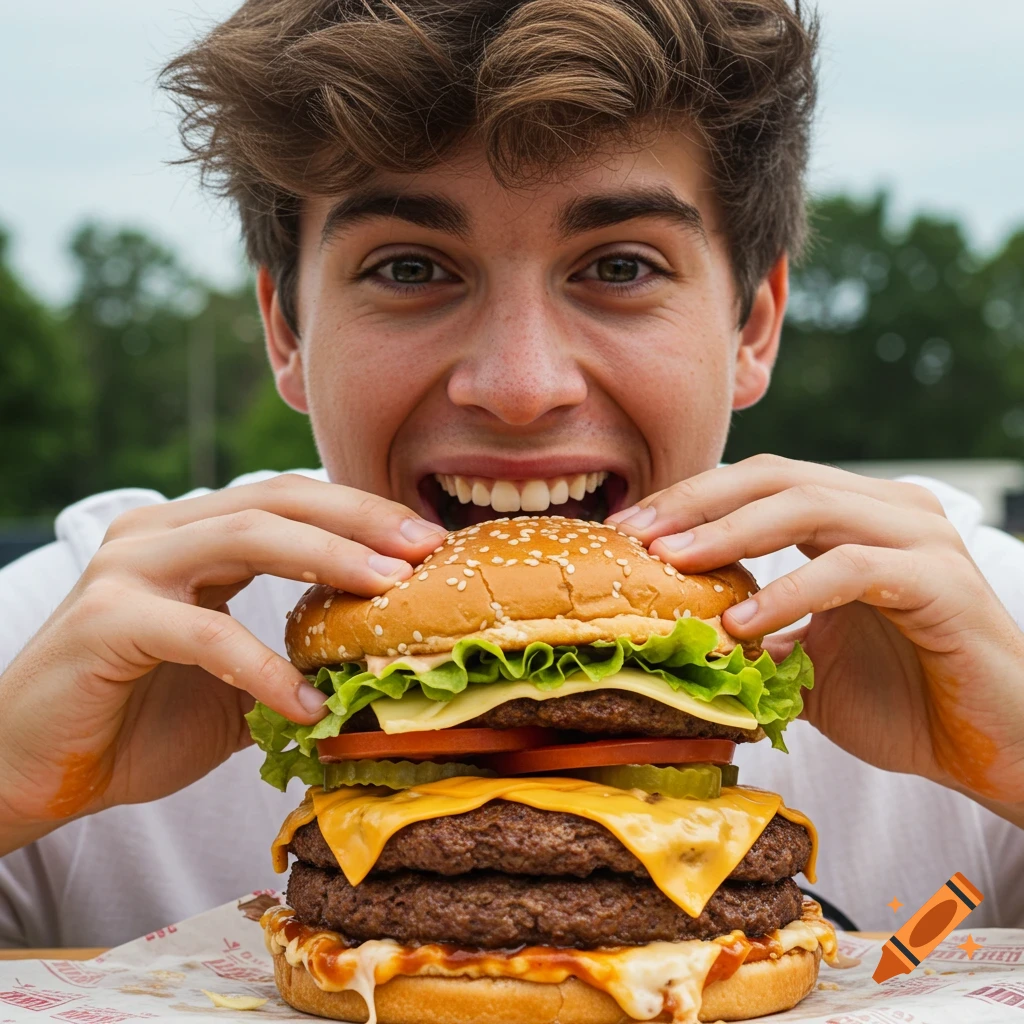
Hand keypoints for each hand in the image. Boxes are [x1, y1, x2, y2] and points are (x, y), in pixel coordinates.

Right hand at [0, 475, 446, 853]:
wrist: (31, 769)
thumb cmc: (135, 719)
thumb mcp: (234, 685)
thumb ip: (291, 661)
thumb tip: (380, 672)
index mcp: (193, 537)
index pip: (291, 500)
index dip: (361, 513)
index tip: (427, 540)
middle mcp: (161, 533)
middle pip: (278, 499)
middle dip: (360, 518)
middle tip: (425, 547)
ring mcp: (129, 568)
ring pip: (247, 536)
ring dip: (328, 560)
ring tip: (390, 591)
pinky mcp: (106, 619)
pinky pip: (205, 631)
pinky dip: (264, 667)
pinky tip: (307, 705)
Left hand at [608, 455, 1023, 817]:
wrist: (992, 751)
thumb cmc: (903, 700)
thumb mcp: (806, 662)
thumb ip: (755, 633)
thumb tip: (675, 630)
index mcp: (854, 516)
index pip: (757, 482)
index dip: (689, 499)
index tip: (626, 530)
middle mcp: (887, 510)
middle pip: (774, 476)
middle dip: (695, 502)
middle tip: (635, 534)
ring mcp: (920, 538)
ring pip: (810, 505)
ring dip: (731, 532)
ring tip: (672, 563)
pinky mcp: (942, 581)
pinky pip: (851, 569)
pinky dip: (789, 591)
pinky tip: (741, 622)